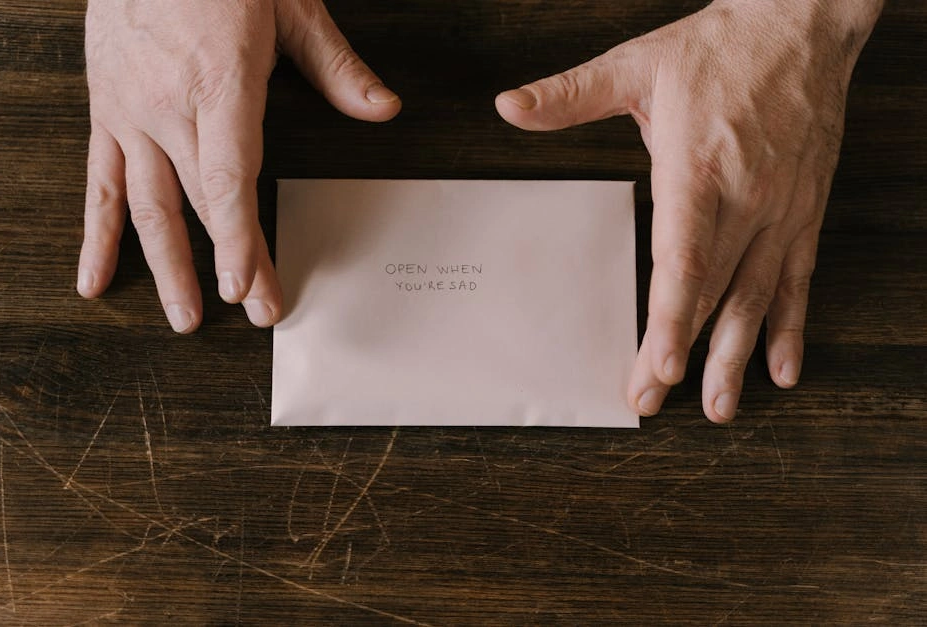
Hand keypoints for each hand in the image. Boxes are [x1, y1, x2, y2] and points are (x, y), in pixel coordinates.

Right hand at [79, 0, 400, 331]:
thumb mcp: (290, 4)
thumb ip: (335, 65)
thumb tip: (381, 109)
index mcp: (219, 82)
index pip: (228, 181)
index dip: (237, 241)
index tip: (249, 288)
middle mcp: (167, 105)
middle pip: (198, 203)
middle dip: (225, 266)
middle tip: (254, 312)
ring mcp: (128, 110)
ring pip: (143, 204)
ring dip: (163, 267)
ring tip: (181, 319)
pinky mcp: (104, 107)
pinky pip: (98, 180)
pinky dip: (95, 234)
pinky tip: (95, 277)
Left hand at [496, 0, 881, 421]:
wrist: (803, 23)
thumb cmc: (718, 49)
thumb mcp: (637, 63)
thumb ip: (571, 94)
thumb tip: (508, 107)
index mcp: (697, 169)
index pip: (683, 258)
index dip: (672, 317)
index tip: (659, 367)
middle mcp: (746, 200)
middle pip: (712, 293)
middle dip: (683, 355)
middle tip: (653, 402)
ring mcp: (781, 212)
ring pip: (758, 299)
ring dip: (736, 359)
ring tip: (718, 409)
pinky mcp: (805, 212)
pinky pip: (800, 280)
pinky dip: (792, 328)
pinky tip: (783, 369)